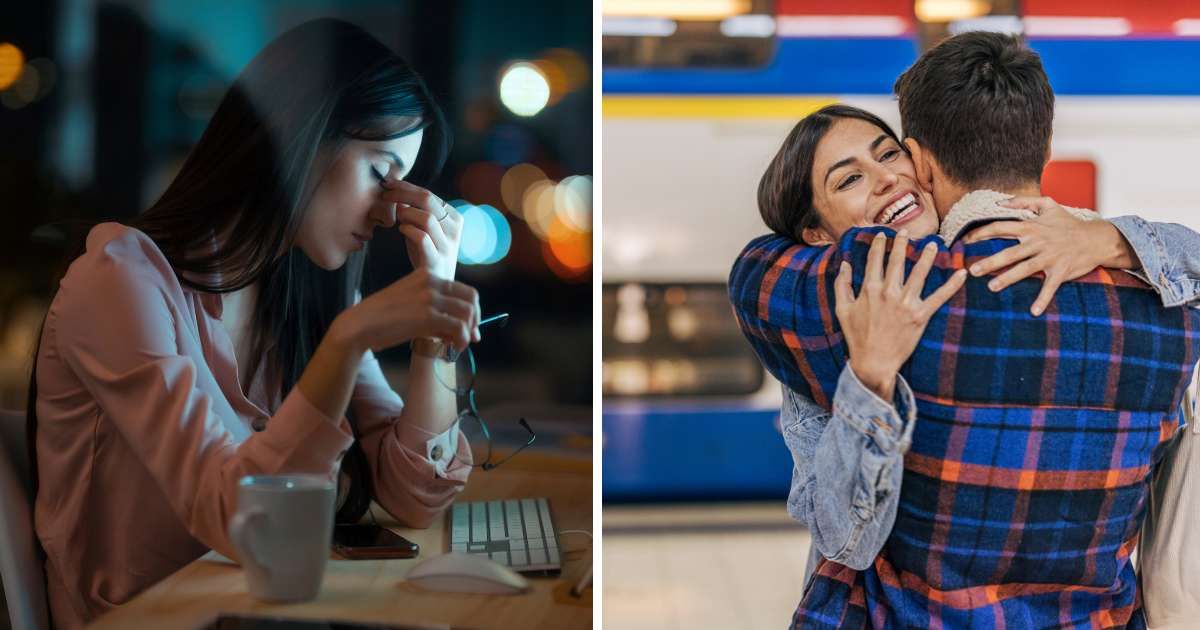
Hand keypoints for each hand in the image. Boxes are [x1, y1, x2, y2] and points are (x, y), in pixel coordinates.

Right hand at [340, 268, 480, 353]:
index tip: (469, 327)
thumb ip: (436, 310)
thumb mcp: (411, 303)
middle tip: (469, 337)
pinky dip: (462, 340)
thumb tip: (465, 329)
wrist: (359, 325)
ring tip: (457, 345)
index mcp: (427, 274)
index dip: (472, 310)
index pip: (464, 289)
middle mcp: (431, 282)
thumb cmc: (383, 318)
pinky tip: (452, 348)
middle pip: (472, 298)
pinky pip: (459, 328)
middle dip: (475, 320)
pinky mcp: (428, 316)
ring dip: (468, 332)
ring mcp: (430, 297)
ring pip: (468, 313)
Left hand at [380, 180, 463, 279]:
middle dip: (402, 193)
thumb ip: (415, 212)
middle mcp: (454, 230)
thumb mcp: (425, 229)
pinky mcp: (437, 260)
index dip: (406, 186)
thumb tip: (394, 189)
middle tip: (384, 194)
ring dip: (405, 212)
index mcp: (454, 218)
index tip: (388, 183)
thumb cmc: (428, 254)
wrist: (437, 285)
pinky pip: (422, 238)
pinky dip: (408, 230)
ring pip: (426, 218)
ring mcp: (447, 246)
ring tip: (394, 215)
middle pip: (427, 200)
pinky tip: (401, 230)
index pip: (428, 194)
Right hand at [835, 231, 966, 399]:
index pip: (875, 260)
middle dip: (902, 244)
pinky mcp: (920, 316)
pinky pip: (939, 297)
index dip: (879, 245)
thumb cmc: (857, 336)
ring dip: (927, 256)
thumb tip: (845, 264)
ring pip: (919, 273)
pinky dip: (952, 285)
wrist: (873, 362)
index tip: (883, 235)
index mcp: (869, 289)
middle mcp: (888, 293)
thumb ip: (842, 285)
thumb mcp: (842, 309)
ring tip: (933, 244)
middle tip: (906, 232)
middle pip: (897, 261)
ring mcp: (906, 304)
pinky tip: (961, 274)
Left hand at [963, 196, 1135, 315]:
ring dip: (1009, 278)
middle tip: (972, 271)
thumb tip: (1000, 202)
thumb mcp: (1048, 204)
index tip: (966, 241)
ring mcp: (1050, 257)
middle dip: (990, 262)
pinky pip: (1050, 286)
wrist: (1096, 238)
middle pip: (1010, 252)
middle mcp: (1038, 242)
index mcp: (1031, 227)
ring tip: (992, 287)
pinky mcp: (1061, 271)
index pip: (1001, 227)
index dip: (982, 233)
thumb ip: (1024, 201)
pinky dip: (1043, 299)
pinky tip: (1033, 312)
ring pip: (1025, 269)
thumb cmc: (1068, 223)